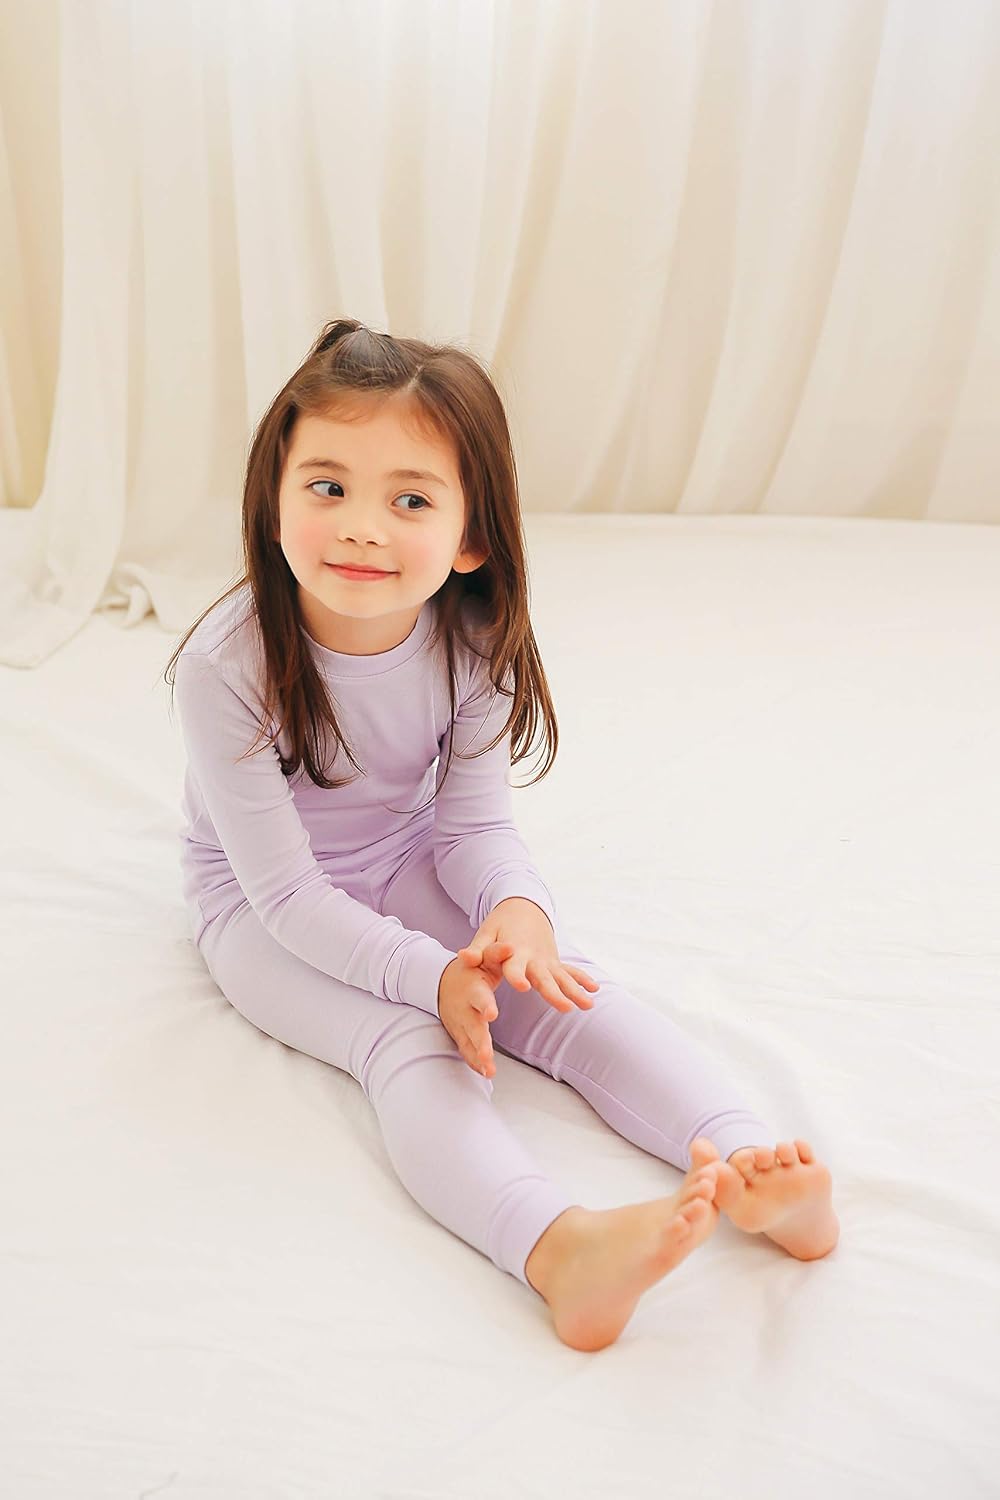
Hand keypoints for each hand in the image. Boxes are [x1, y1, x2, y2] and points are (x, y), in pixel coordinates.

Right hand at [437, 948, 503, 1076]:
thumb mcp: (483, 959)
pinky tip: (486, 1072)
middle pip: (472, 1026)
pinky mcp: (459, 1034)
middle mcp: (464, 1008)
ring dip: (477, 1057)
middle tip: (487, 1055)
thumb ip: (497, 952)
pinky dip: (474, 1062)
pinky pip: (465, 1050)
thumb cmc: (472, 970)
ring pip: (468, 1042)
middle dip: (479, 1041)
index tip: (492, 1014)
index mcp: (472, 988)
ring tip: (489, 1070)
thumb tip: (512, 947)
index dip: (484, 1005)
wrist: (443, 983)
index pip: (478, 997)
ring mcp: (459, 1024)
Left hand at [460, 898, 599, 1013]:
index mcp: (515, 951)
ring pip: (562, 978)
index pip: (515, 967)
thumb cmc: (500, 924)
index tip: (524, 988)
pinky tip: (595, 990)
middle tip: (565, 1007)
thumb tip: (464, 958)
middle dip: (554, 993)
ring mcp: (547, 960)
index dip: (517, 976)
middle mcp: (533, 957)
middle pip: (544, 978)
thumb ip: (477, 949)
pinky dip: (582, 980)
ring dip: (575, 991)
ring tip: (589, 1005)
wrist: (523, 908)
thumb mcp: (486, 933)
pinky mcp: (554, 961)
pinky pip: (570, 972)